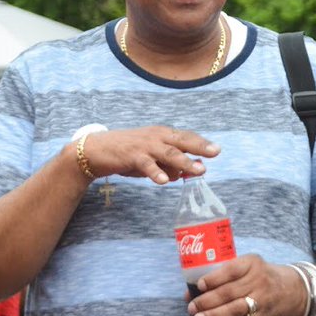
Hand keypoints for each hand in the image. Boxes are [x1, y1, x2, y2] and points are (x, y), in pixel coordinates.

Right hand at [81, 126, 219, 184]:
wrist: (98, 149)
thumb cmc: (127, 153)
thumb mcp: (151, 159)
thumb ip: (167, 166)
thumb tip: (182, 175)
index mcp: (162, 134)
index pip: (185, 137)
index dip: (201, 143)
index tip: (216, 150)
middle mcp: (156, 136)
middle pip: (182, 141)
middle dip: (199, 146)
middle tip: (215, 153)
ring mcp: (145, 145)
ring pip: (169, 153)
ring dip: (184, 161)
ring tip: (198, 170)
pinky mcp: (132, 155)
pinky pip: (147, 164)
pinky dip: (156, 172)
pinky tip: (164, 181)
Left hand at [186, 254, 306, 315]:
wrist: (292, 289)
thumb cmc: (260, 275)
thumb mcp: (247, 266)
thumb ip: (222, 275)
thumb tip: (190, 291)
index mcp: (251, 263)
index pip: (231, 270)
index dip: (214, 278)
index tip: (199, 285)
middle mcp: (258, 280)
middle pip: (229, 292)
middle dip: (208, 301)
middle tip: (192, 308)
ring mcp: (261, 299)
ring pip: (235, 309)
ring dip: (215, 315)